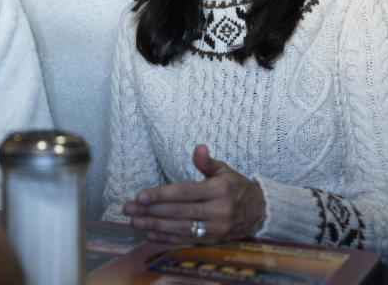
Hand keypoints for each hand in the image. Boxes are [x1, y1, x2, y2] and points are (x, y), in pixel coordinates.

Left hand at [123, 144, 265, 244]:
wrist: (260, 212)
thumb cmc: (236, 187)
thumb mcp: (225, 170)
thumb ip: (207, 162)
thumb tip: (199, 147)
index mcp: (219, 191)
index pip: (184, 193)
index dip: (161, 195)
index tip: (140, 195)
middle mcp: (217, 212)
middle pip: (178, 212)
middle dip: (150, 210)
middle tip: (128, 207)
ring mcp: (215, 229)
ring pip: (179, 228)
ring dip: (154, 225)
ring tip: (133, 220)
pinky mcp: (212, 240)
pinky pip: (185, 240)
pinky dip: (166, 238)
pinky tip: (149, 233)